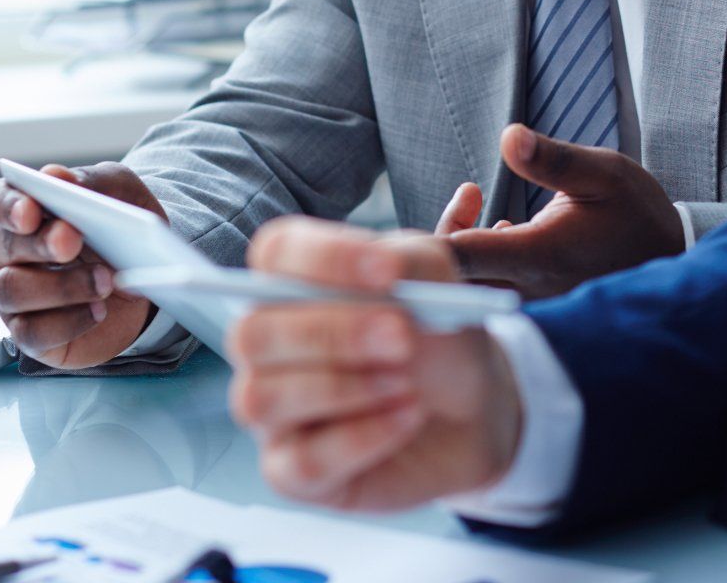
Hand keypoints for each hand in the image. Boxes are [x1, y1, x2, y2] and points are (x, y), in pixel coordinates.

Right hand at [0, 162, 165, 368]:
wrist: (148, 276)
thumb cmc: (120, 227)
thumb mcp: (120, 192)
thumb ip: (91, 181)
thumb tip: (55, 175)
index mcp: (22, 210)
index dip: (8, 206)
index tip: (31, 210)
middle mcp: (8, 253)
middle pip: (4, 247)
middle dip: (39, 244)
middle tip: (73, 241)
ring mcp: (15, 296)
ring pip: (13, 291)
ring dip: (61, 286)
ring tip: (105, 281)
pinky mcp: (32, 334)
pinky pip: (32, 334)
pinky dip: (67, 323)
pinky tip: (98, 311)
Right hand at [228, 216, 521, 510]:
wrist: (472, 411)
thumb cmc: (437, 339)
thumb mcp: (439, 284)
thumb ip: (412, 263)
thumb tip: (384, 267)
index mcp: (293, 281)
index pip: (274, 254)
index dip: (324, 258)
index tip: (388, 271)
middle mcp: (268, 344)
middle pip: (254, 334)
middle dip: (332, 334)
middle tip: (403, 336)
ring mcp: (272, 411)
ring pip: (263, 398)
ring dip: (343, 388)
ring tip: (406, 384)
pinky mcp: (291, 471)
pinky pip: (300, 461)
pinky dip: (361, 438)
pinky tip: (406, 418)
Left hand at [442, 125, 685, 298]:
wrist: (671, 264)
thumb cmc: (637, 216)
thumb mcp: (604, 174)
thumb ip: (553, 159)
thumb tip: (510, 136)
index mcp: (538, 255)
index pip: (459, 258)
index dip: (428, 240)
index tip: (446, 202)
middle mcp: (526, 287)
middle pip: (451, 277)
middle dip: (441, 236)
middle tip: (468, 195)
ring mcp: (527, 301)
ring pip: (466, 284)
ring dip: (460, 243)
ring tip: (474, 198)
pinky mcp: (531, 303)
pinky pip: (486, 288)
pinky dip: (479, 255)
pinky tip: (500, 226)